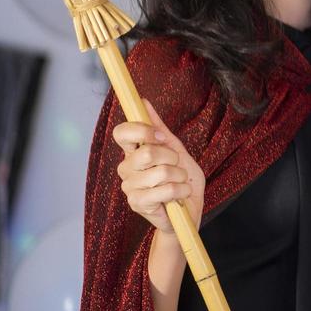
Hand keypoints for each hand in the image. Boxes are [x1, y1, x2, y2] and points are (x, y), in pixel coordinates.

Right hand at [113, 100, 202, 236]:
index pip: (122, 133)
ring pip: (161, 171)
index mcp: (132, 152)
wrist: (189, 209)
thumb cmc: (182, 179)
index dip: (143, 131)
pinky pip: (166, 190)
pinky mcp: (137, 204)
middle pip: (147, 152)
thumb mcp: (176, 150)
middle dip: (172, 158)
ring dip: (180, 177)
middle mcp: (126, 168)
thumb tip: (143, 101)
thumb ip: (159, 128)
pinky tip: (179, 196)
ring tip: (180, 183)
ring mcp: (129, 187)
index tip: (160, 137)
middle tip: (177, 167)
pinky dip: (181, 191)